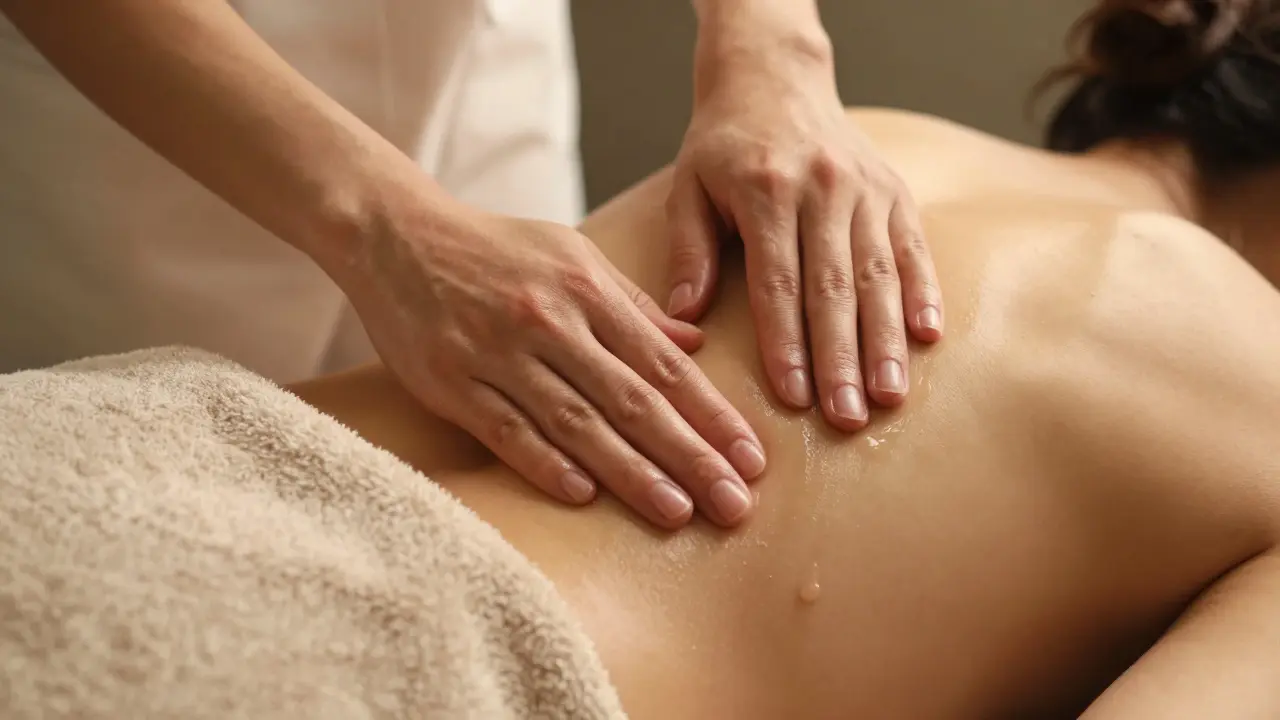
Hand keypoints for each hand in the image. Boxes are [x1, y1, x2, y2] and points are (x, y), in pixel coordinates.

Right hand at [344, 207, 765, 529]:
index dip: (711, 414)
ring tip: (676, 513)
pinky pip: (506, 431)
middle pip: (631, 400)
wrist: (398, 235)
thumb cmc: (496, 249)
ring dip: (630, 472)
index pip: (663, 364)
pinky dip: (545, 464)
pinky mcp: (452, 382)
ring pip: (576, 422)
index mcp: (587, 292)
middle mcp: (550, 323)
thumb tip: (694, 341)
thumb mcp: (573, 257)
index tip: (752, 458)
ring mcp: (499, 354)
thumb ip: (633, 304)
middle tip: (734, 503)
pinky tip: (584, 497)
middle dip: (689, 455)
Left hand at [666, 42, 942, 429]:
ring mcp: (864, 189)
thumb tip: (681, 318)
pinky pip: (913, 249)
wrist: (775, 79)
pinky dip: (923, 294)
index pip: (776, 282)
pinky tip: (928, 339)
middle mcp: (821, 189)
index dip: (786, 343)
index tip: (793, 396)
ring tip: (888, 396)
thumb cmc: (724, 145)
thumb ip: (688, 251)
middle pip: (833, 288)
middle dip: (841, 359)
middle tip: (847, 417)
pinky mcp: (894, 191)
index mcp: (765, 190)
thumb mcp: (688, 187)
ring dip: (885, 341)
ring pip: (878, 275)